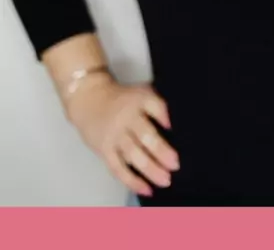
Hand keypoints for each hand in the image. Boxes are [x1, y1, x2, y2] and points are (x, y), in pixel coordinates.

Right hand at [65, 74, 178, 196]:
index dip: (163, 116)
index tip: (174, 128)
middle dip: (161, 151)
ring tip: (165, 180)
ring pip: (133, 155)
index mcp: (138, 100)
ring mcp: (114, 136)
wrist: (89, 99)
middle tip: (175, 165)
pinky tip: (147, 189)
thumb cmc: (124, 99)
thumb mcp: (141, 92)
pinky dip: (132, 181)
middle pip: (145, 135)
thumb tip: (172, 126)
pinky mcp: (104, 150)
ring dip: (150, 169)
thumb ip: (158, 106)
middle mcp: (126, 118)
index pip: (154, 106)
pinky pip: (118, 168)